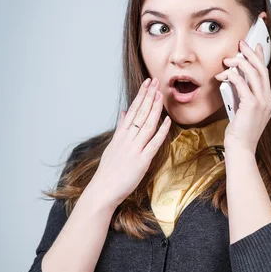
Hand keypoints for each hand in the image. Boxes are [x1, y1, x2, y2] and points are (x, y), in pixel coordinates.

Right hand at [90, 77, 170, 207]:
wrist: (103, 190)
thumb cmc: (108, 171)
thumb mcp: (112, 146)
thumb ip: (120, 129)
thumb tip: (124, 113)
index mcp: (120, 135)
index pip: (132, 110)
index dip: (141, 96)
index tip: (148, 83)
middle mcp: (127, 139)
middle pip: (140, 114)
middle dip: (149, 96)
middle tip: (156, 81)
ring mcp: (134, 149)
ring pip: (147, 125)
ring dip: (155, 109)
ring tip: (161, 94)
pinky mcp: (141, 161)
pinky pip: (153, 143)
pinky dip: (161, 131)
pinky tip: (167, 121)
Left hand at [215, 40, 270, 155]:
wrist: (240, 149)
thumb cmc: (239, 133)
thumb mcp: (242, 110)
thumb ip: (241, 95)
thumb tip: (233, 78)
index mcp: (269, 101)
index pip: (265, 75)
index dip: (260, 58)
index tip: (255, 46)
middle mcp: (269, 100)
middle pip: (262, 69)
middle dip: (251, 54)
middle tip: (242, 43)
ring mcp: (262, 103)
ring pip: (253, 73)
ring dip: (239, 63)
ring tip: (228, 59)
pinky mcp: (252, 105)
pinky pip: (242, 83)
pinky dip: (232, 76)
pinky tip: (223, 75)